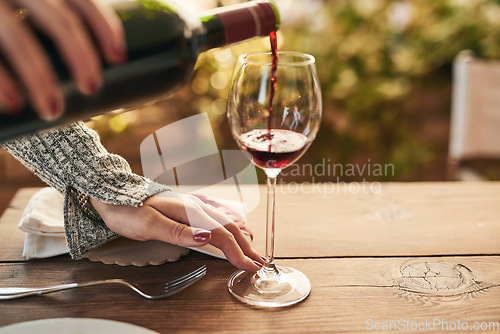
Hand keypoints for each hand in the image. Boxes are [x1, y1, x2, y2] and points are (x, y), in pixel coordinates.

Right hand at [0, 0, 125, 119]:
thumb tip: (101, 58)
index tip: (118, 58)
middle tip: (92, 89)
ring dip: (40, 78)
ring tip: (53, 110)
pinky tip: (13, 104)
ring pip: (18, 38)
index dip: (104, 26)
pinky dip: (0, 81)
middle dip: (80, 56)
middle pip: (57, 18)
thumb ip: (49, 16)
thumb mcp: (26, 5)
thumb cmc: (2, 12)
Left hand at [90, 193, 263, 271]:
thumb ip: (180, 231)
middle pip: (227, 228)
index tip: (248, 266)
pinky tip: (229, 234)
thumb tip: (209, 237)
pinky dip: (227, 231)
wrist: (112, 194)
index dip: (236, 252)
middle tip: (258, 263)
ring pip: (222, 224)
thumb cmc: (128, 210)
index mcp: (189, 211)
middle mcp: (194, 208)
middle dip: (244, 246)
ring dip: (238, 239)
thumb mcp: (150, 224)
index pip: (220, 234)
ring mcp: (191, 208)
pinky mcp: (185, 211)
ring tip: (250, 252)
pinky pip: (213, 221)